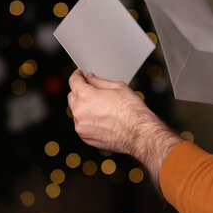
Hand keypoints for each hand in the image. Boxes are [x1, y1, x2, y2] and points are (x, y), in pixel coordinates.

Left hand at [67, 69, 182, 185]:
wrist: (139, 133)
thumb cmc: (133, 111)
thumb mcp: (118, 87)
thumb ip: (99, 81)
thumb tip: (90, 79)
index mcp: (86, 96)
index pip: (73, 81)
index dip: (77, 75)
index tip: (80, 75)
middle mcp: (79, 112)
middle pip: (72, 97)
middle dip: (80, 92)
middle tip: (92, 90)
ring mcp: (81, 126)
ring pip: (77, 112)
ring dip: (84, 107)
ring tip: (102, 107)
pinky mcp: (85, 137)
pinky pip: (82, 125)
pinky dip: (88, 120)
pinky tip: (103, 119)